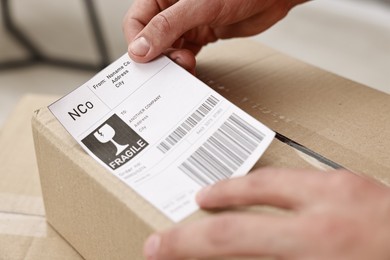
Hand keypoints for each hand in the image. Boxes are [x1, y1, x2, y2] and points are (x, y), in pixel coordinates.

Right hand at [123, 0, 306, 72]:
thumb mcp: (199, 6)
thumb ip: (167, 26)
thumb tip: (140, 48)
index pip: (136, 20)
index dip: (138, 42)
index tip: (145, 60)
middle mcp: (172, 8)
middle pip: (151, 37)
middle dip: (159, 54)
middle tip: (173, 63)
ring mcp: (186, 22)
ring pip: (167, 48)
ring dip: (173, 61)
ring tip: (185, 65)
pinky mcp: (201, 34)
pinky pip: (184, 52)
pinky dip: (185, 63)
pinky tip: (190, 67)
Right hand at [143, 168, 389, 259]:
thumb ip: (276, 255)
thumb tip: (242, 252)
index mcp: (318, 246)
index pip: (230, 242)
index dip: (187, 247)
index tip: (159, 249)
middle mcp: (325, 213)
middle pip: (240, 210)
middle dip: (199, 221)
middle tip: (173, 227)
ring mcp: (341, 190)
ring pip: (267, 180)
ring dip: (233, 191)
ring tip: (210, 197)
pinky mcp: (353, 181)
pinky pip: (297, 177)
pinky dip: (270, 184)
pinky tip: (264, 190)